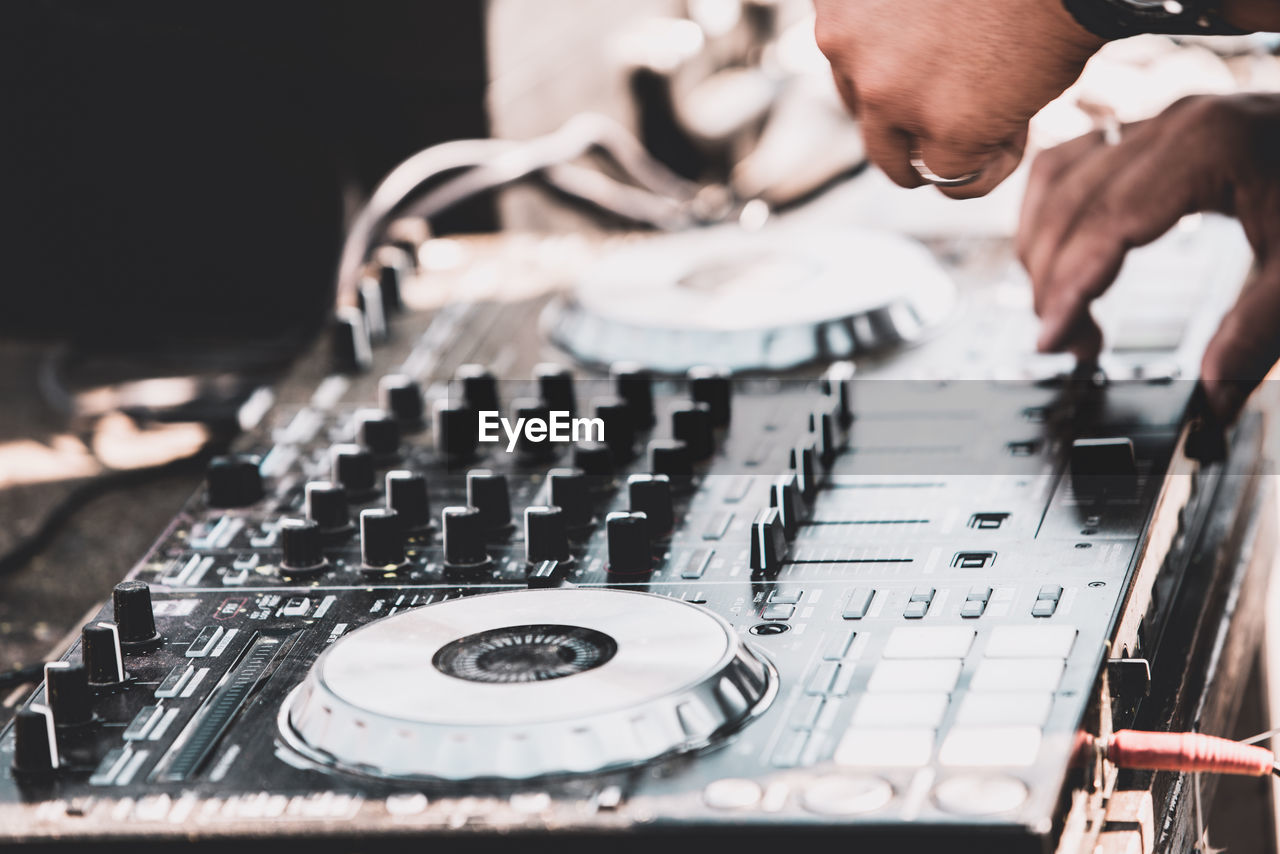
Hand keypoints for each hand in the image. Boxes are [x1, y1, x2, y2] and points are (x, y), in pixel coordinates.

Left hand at [813, 0, 1103, 197]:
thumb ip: (894, 21)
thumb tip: (909, 82)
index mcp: (839, 1)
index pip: (846, 64)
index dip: (896, 73)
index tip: (941, 65)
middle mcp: (842, 43)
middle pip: (866, 111)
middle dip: (913, 117)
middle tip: (973, 94)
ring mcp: (886, 92)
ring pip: (897, 160)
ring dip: (939, 155)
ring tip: (998, 120)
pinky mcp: (940, 131)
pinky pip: (954, 180)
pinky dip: (988, 169)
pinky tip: (1019, 132)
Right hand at [1018, 94, 1279, 421]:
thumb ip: (1257, 334)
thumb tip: (1211, 402)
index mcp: (1208, 147)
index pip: (1104, 223)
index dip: (1066, 287)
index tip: (1051, 340)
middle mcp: (1173, 125)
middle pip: (1069, 204)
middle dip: (1050, 281)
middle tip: (1069, 344)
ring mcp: (1161, 121)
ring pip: (1058, 178)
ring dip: (1041, 245)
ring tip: (1058, 305)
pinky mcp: (1156, 129)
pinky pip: (1075, 160)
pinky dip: (1052, 210)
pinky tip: (1059, 251)